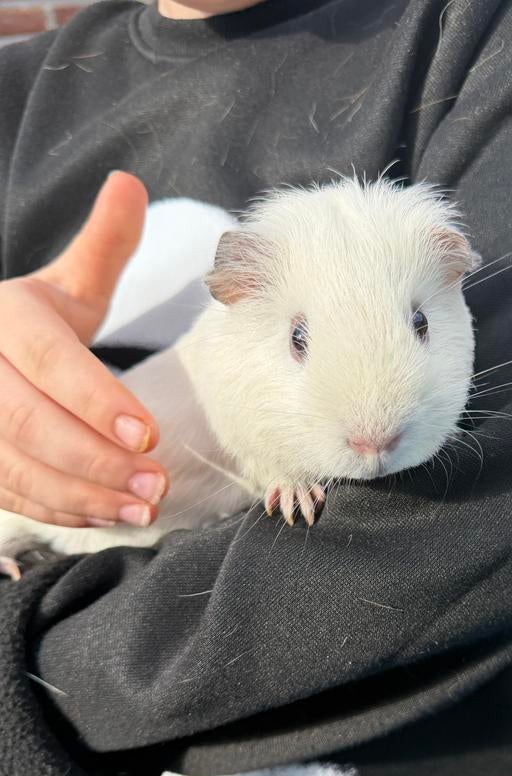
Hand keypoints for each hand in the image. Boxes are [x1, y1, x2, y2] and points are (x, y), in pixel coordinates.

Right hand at [0, 171, 167, 527]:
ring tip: (140, 510)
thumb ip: (102, 247)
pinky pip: (4, 492)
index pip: (49, 360)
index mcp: (5, 316)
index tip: (149, 435)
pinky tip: (102, 516)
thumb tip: (130, 184)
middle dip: (97, 461)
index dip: (98, 402)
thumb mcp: (64, 287)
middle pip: (29, 422)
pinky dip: (55, 509)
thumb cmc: (29, 326)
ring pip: (12, 465)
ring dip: (81, 496)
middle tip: (156, 487)